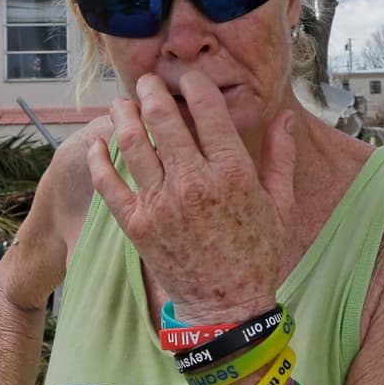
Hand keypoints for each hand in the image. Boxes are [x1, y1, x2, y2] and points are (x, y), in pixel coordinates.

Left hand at [87, 70, 297, 321]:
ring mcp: (161, 203)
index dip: (194, 84)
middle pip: (162, 117)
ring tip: (122, 104)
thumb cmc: (257, 255)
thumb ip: (280, 156)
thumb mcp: (281, 205)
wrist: (227, 308)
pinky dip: (99, 158)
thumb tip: (286, 115)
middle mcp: (193, 182)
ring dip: (123, 114)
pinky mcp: (136, 224)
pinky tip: (97, 142)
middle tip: (147, 82)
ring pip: (133, 142)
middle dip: (151, 90)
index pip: (207, 110)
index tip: (187, 77)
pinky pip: (108, 183)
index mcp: (232, 172)